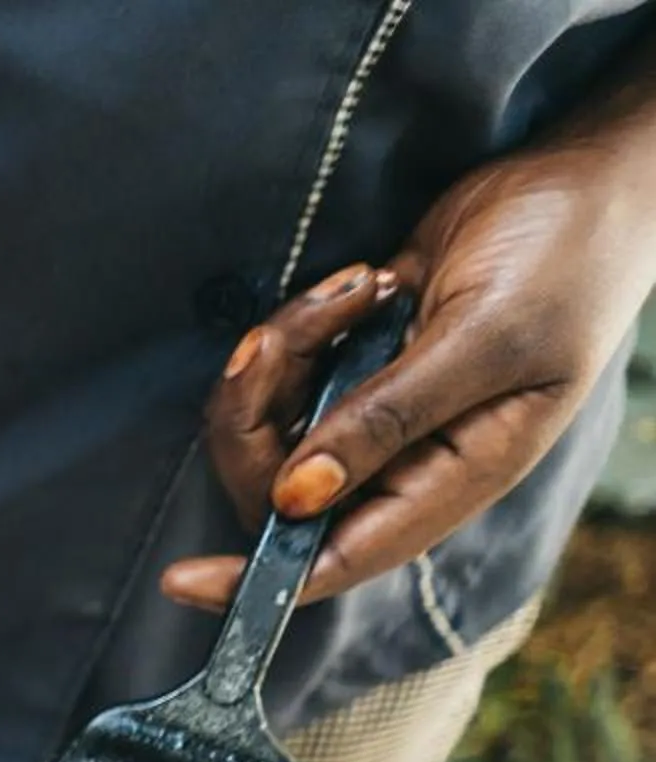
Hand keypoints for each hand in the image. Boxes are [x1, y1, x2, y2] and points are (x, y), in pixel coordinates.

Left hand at [162, 138, 655, 610]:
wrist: (585, 175)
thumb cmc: (567, 257)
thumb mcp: (485, 339)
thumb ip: (390, 420)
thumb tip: (297, 499)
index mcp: (452, 477)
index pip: (337, 558)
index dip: (257, 580)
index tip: (183, 579)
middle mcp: (405, 458)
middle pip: (275, 487)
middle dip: (257, 410)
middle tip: (288, 334)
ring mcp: (373, 410)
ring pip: (268, 424)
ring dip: (282, 352)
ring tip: (358, 285)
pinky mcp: (352, 361)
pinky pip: (283, 369)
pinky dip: (303, 323)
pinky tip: (369, 279)